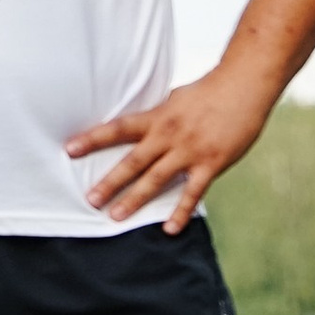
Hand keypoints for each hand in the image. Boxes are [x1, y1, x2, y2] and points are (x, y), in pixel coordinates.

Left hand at [67, 62, 275, 230]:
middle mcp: (169, 135)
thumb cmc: (210, 91)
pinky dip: (180, 212)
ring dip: (135, 199)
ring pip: (156, 179)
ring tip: (116, 216)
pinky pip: (192, 192)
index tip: (70, 149)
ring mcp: (190, 150)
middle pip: (132, 161)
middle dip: (109, 182)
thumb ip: (157, 116)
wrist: (244, 85)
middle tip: (90, 200)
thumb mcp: (175, 99)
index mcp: (157, 117)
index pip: (118, 128)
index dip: (93, 139)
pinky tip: (169, 229)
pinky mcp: (212, 163)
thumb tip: (140, 124)